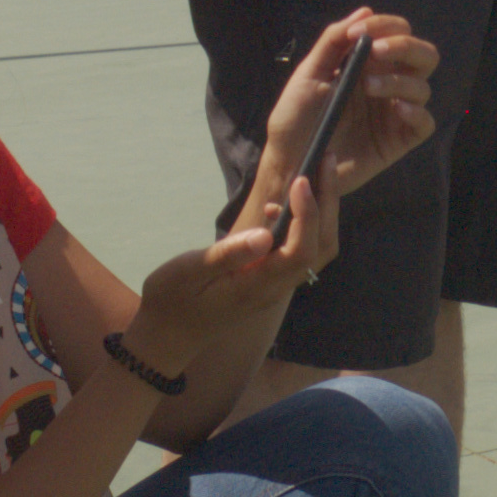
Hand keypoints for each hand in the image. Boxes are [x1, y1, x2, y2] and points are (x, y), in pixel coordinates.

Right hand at [133, 186, 327, 373]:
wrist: (167, 336)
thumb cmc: (172, 299)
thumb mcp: (190, 271)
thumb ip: (228, 254)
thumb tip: (266, 233)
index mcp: (258, 285)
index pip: (300, 249)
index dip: (307, 213)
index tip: (300, 179)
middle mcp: (275, 288)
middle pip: (320, 248)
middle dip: (328, 204)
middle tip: (325, 161)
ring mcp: (274, 288)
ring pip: (314, 251)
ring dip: (322, 212)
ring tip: (315, 174)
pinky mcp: (267, 282)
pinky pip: (298, 253)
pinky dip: (304, 224)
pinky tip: (284, 204)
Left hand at [252, 10, 437, 224]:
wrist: (290, 162)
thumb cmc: (295, 118)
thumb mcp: (309, 74)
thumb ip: (334, 41)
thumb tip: (365, 11)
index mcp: (367, 63)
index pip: (396, 33)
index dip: (384, 26)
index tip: (358, 33)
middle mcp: (386, 83)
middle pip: (422, 55)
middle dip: (404, 46)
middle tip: (377, 52)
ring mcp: (394, 111)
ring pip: (423, 86)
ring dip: (398, 79)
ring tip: (368, 87)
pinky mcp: (399, 140)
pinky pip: (425, 122)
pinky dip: (417, 111)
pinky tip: (398, 109)